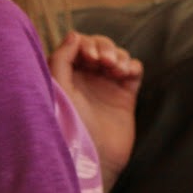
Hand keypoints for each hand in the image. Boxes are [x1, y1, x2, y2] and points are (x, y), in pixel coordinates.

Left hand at [48, 31, 142, 190]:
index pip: (77, 45)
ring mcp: (107, 86)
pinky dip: (132, 65)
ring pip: (118, 55)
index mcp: (65, 74)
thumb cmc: (70, 126)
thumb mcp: (58, 89)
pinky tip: (126, 74)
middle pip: (99, 46)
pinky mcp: (126, 95)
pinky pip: (134, 70)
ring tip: (115, 70)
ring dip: (118, 55)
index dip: (85, 44)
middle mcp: (86, 77)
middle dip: (104, 47)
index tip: (88, 58)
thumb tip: (74, 35)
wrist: (94, 157)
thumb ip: (61, 59)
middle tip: (103, 62)